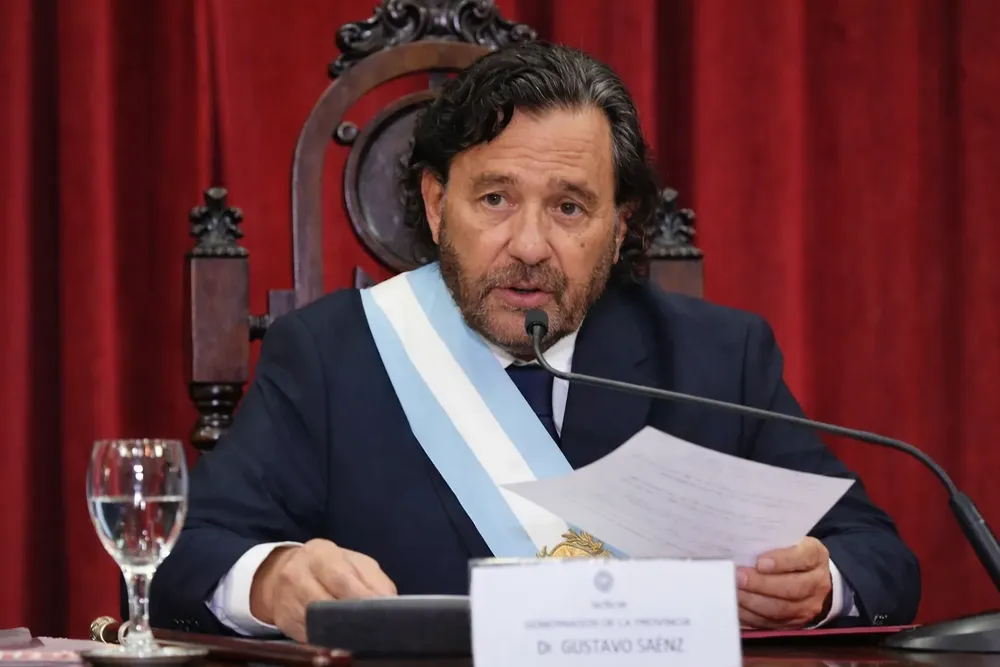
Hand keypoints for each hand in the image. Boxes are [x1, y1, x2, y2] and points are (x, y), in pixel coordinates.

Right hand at [250, 539, 396, 641]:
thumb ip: (372, 580)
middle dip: (352, 619)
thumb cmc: (329, 565)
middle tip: (374, 629)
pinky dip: (326, 643)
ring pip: (316, 624)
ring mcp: (287, 600)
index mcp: (321, 555)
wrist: (286, 570)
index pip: (342, 579)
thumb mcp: (353, 562)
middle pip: (326, 604)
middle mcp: (298, 575)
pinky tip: (340, 644)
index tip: (382, 611)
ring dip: (340, 634)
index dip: (362, 597)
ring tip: (359, 638)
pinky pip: (307, 638)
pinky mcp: (284, 621)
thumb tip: (390, 602)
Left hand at [737, 537, 832, 629]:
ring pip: (782, 609)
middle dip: (761, 584)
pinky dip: (752, 615)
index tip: (760, 562)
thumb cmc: (787, 553)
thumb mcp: (786, 541)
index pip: (803, 557)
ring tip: (734, 591)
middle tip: (739, 577)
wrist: (808, 577)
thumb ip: (770, 543)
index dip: (782, 561)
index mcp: (816, 555)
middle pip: (792, 588)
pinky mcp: (796, 622)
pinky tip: (737, 605)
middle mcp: (818, 582)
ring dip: (754, 601)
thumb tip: (741, 548)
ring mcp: (809, 606)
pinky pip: (772, 623)